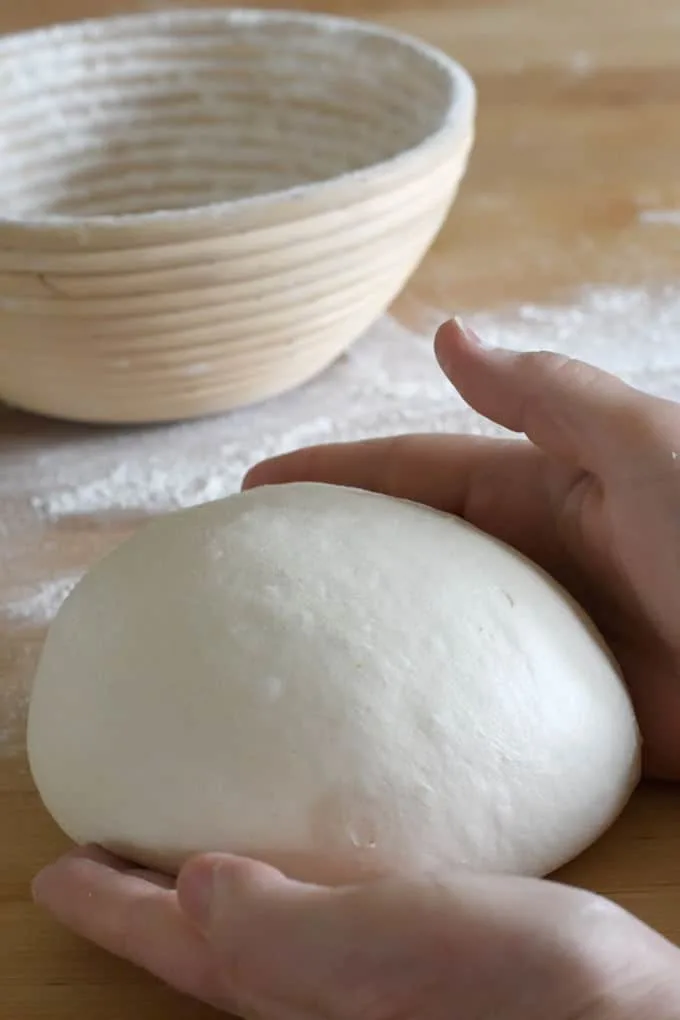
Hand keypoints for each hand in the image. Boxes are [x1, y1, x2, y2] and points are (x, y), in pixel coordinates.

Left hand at [32, 845, 679, 1018]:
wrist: (626, 1017)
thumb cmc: (512, 994)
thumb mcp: (387, 951)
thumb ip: (283, 929)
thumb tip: (192, 887)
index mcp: (295, 988)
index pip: (174, 947)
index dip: (109, 908)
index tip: (54, 871)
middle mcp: (317, 990)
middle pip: (198, 946)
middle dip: (140, 902)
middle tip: (99, 857)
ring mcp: (362, 973)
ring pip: (250, 927)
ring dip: (198, 889)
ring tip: (173, 849)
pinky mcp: (410, 944)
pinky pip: (312, 905)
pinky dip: (277, 873)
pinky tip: (293, 848)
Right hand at [245, 320, 679, 779]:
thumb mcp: (645, 450)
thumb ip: (549, 397)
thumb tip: (449, 332)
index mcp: (547, 491)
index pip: (417, 472)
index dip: (335, 474)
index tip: (251, 487)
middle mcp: (537, 564)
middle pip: (410, 556)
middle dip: (330, 559)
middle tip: (241, 580)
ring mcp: (548, 645)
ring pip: (432, 639)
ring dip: (363, 643)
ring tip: (273, 657)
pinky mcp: (573, 723)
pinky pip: (480, 719)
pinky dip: (423, 720)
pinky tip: (362, 731)